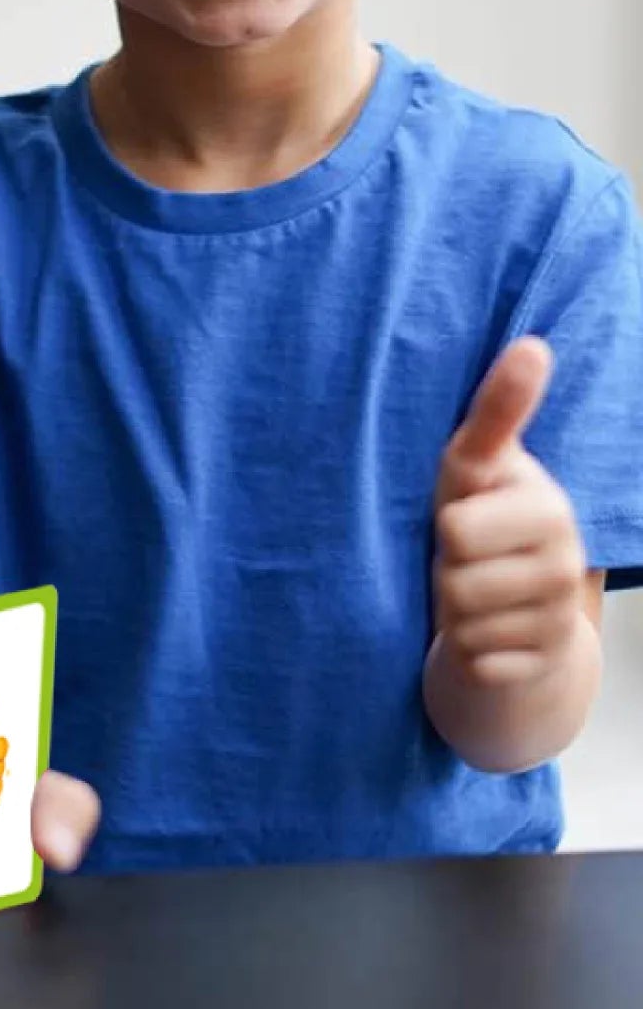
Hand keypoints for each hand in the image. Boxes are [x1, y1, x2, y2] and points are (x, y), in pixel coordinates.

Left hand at [432, 336, 587, 686]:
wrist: (522, 620)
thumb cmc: (482, 524)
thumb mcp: (474, 467)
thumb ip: (496, 412)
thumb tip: (533, 345)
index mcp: (547, 506)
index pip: (456, 523)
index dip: (449, 524)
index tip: (464, 521)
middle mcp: (564, 561)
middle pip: (452, 572)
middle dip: (443, 568)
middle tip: (461, 561)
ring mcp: (560, 616)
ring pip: (461, 617)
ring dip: (452, 611)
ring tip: (471, 593)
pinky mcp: (545, 664)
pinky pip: (474, 658)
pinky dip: (467, 651)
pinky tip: (486, 635)